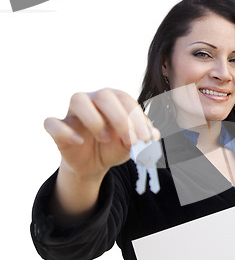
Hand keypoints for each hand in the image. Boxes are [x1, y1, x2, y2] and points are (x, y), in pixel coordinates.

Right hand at [44, 88, 159, 178]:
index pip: (126, 100)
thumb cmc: (115, 146)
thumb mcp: (132, 144)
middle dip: (120, 118)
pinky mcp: (57, 127)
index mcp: (114, 100)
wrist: (94, 164)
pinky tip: (79, 141)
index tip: (145, 139)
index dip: (138, 119)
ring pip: (78, 99)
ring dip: (94, 119)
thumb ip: (144, 137)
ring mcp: (73, 112)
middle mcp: (93, 99)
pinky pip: (52, 122)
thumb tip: (155, 134)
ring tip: (105, 138)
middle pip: (104, 95)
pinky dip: (64, 131)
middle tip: (130, 140)